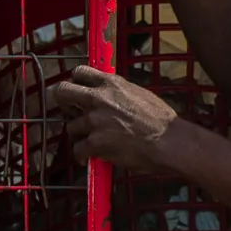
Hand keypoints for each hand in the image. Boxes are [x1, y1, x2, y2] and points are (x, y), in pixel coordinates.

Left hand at [54, 64, 180, 172]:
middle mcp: (98, 98)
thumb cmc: (160, 119)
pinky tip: (89, 158)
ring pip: (70, 127)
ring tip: (91, 142)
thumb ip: (117, 91)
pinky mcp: (95, 142)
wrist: (168, 141)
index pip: (80, 72)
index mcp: (111, 83)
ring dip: (79, 135)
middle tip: (71, 113)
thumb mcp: (138, 93)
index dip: (75, 82)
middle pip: (62, 92)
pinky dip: (82, 156)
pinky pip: (77, 149)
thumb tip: (107, 93)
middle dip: (63, 103)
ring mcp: (95, 120)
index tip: (78, 92)